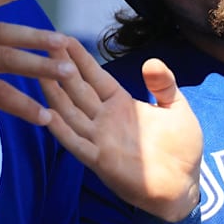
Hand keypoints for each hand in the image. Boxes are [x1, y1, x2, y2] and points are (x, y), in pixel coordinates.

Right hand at [42, 39, 201, 222]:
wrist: (184, 185)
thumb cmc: (181, 148)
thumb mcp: (177, 109)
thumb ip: (164, 86)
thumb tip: (151, 62)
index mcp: (121, 104)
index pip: (95, 77)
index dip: (80, 59)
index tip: (64, 38)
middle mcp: (105, 119)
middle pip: (78, 89)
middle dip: (62, 68)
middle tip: (44, 43)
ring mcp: (99, 139)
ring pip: (70, 112)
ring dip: (55, 93)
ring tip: (39, 71)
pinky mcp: (99, 160)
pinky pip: (76, 142)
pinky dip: (61, 129)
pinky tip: (47, 113)